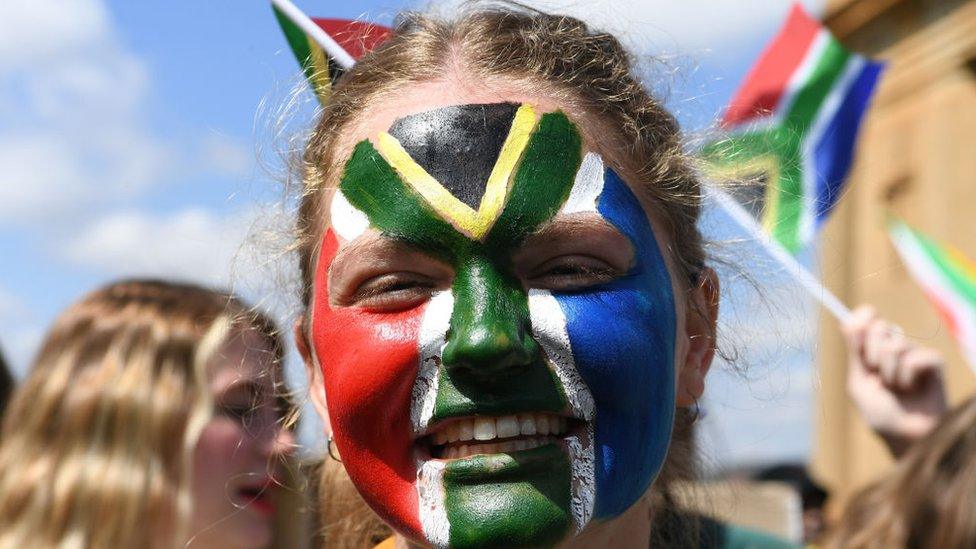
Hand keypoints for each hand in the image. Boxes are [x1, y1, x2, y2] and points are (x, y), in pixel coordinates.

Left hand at [843, 305, 946, 456]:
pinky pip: (916, 357)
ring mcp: (913, 353)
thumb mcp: (859, 383)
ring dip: (889, 372)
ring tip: (895, 389)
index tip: (856, 325)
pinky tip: (912, 389)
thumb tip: (848, 321)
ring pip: (895, 344)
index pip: (866, 319)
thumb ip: (855, 353)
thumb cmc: (880, 413)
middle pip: (879, 326)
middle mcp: (892, 348)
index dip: (861, 317)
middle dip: (870, 352)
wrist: (904, 436)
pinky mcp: (933, 363)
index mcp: (870, 350)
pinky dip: (907, 377)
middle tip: (875, 373)